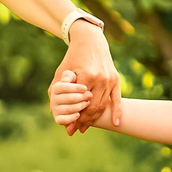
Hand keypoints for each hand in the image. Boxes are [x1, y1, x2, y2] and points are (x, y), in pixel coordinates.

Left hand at [52, 19, 121, 135]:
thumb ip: (57, 90)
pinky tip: (116, 124)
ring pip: (103, 105)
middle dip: (84, 121)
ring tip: (85, 127)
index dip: (74, 118)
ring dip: (95, 119)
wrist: (90, 41)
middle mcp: (101, 79)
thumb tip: (54, 110)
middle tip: (76, 130)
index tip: (68, 128)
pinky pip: (117, 99)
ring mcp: (110, 79)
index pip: (80, 104)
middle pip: (93, 108)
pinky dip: (117, 112)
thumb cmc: (73, 57)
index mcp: (86, 77)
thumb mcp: (62, 71)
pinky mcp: (116, 79)